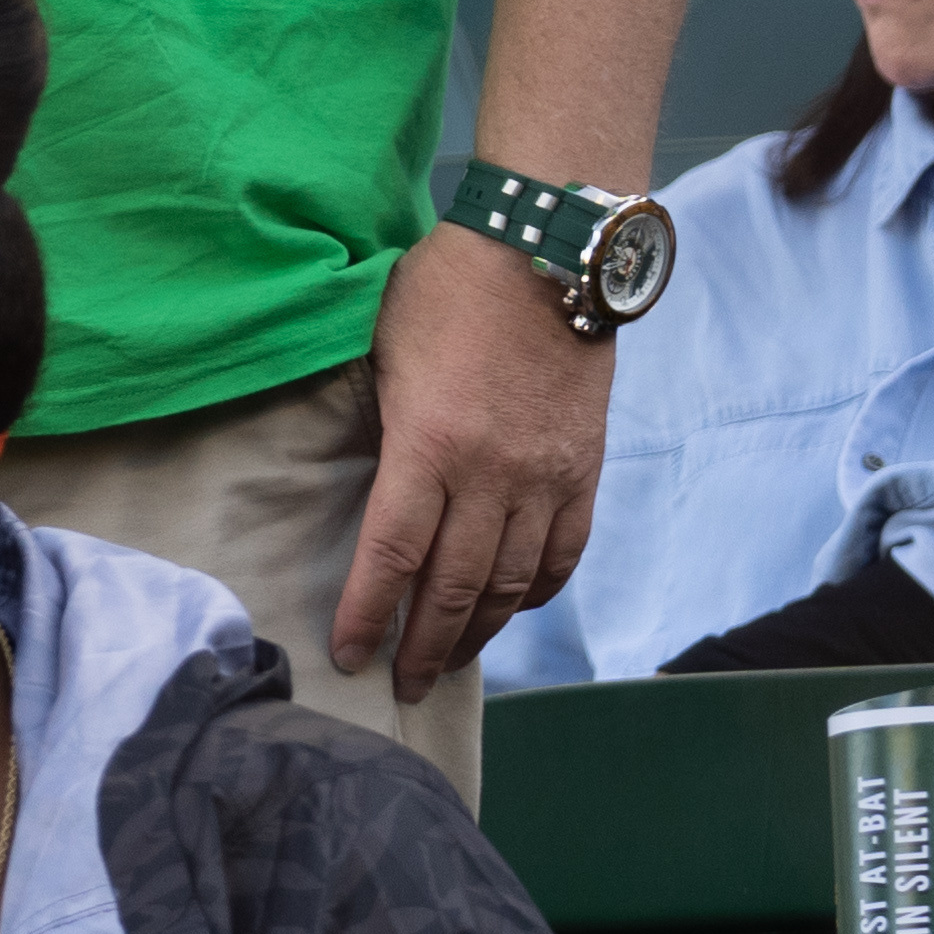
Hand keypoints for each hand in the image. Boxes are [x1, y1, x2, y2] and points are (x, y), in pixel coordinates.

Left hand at [331, 221, 611, 700]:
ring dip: (477, 631)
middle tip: (402, 682)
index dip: (367, 614)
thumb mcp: (387, 349)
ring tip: (451, 658)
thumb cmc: (447, 287)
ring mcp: (545, 478)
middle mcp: (490, 476)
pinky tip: (510, 606)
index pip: (392, 556)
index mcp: (428, 444)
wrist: (546, 251)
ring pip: (509, 583)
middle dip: (423, 645)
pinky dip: (535, 591)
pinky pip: (562, 554)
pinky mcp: (585, 470)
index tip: (348, 654)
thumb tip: (377, 482)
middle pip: (452, 587)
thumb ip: (386, 425)